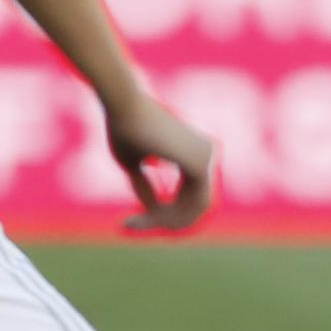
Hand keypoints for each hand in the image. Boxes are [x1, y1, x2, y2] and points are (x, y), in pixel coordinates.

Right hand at [104, 91, 215, 233]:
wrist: (122, 105)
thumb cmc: (122, 128)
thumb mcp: (131, 163)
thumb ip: (144, 185)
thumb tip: (153, 211)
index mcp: (195, 149)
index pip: (189, 193)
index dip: (164, 212)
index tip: (132, 220)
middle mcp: (207, 153)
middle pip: (196, 203)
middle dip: (166, 221)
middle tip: (131, 225)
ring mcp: (208, 158)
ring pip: (196, 207)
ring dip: (166, 220)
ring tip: (134, 221)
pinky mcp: (201, 166)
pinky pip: (193, 204)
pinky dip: (172, 215)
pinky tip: (149, 215)